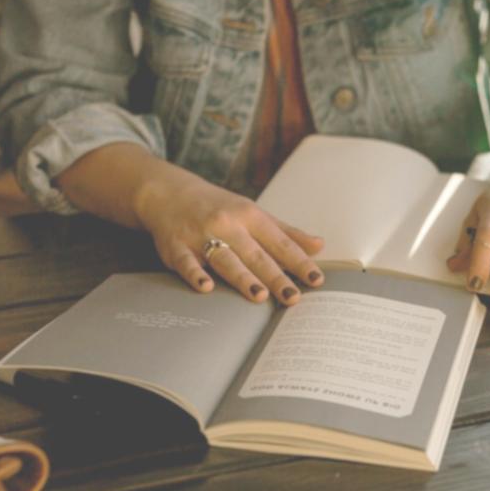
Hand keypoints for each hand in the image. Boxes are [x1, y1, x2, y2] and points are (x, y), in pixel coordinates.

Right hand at [134, 170, 324, 305]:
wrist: (170, 193)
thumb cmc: (219, 208)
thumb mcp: (253, 214)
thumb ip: (285, 233)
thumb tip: (319, 245)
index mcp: (250, 216)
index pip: (280, 242)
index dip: (299, 261)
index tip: (316, 280)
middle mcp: (227, 224)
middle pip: (255, 255)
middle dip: (275, 276)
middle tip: (293, 297)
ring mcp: (201, 236)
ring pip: (225, 259)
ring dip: (242, 277)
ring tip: (259, 295)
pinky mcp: (177, 247)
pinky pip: (187, 263)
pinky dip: (195, 274)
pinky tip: (206, 287)